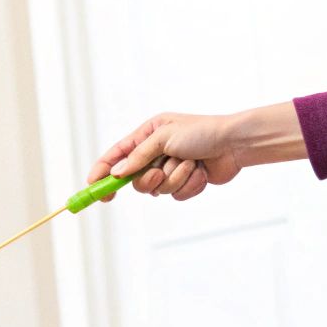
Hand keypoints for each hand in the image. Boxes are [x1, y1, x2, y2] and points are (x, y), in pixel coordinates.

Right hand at [87, 103, 304, 202]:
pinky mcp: (185, 183)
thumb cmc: (202, 132)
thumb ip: (138, 156)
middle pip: (135, 179)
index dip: (102, 171)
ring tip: (190, 164)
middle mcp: (156, 152)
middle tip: (160, 172)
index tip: (92, 186)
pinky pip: (176, 194)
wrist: (234, 144)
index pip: (118, 155)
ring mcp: (170, 169)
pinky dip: (188, 185)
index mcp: (148, 135)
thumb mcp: (164, 138)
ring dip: (175, 179)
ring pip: (157, 190)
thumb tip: (117, 173)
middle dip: (149, 179)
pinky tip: (201, 172)